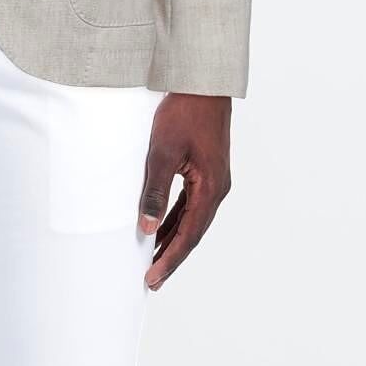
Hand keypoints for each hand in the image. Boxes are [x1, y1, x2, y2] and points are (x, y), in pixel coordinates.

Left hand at [137, 93, 232, 290]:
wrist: (203, 84)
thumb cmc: (184, 113)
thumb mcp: (162, 153)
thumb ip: (155, 192)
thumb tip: (148, 227)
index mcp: (211, 188)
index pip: (188, 234)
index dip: (169, 258)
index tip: (152, 278)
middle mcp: (217, 189)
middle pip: (192, 233)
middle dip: (171, 256)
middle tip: (151, 280)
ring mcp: (214, 181)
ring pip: (192, 221)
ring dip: (173, 240)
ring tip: (153, 261)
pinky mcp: (207, 173)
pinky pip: (191, 206)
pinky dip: (176, 221)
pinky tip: (161, 229)